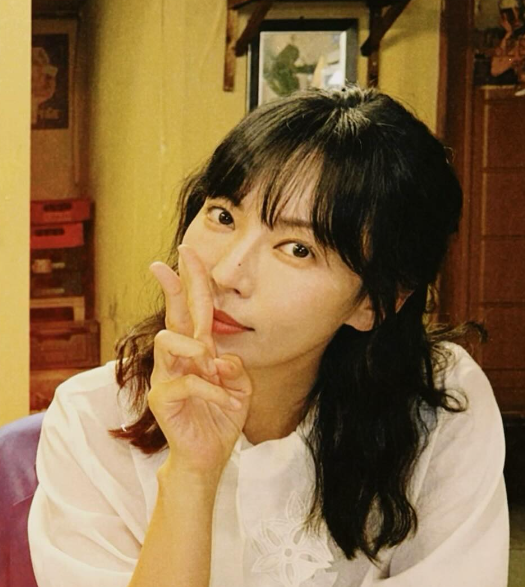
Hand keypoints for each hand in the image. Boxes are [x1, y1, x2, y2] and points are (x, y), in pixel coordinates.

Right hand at [148, 245, 251, 476]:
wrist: (209, 456)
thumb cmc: (221, 418)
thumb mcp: (241, 389)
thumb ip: (236, 367)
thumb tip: (219, 356)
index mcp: (199, 352)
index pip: (194, 310)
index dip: (191, 281)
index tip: (185, 252)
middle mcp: (179, 359)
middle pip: (172, 315)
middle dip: (169, 286)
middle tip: (160, 265)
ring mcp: (166, 376)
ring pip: (168, 339)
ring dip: (197, 349)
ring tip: (213, 370)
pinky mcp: (162, 398)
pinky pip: (189, 382)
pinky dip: (214, 392)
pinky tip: (226, 403)